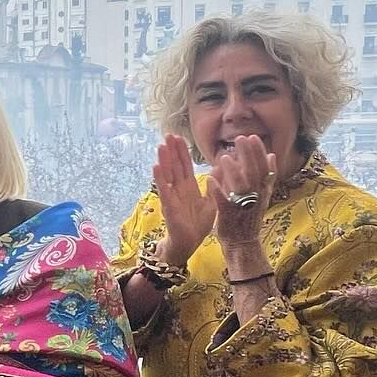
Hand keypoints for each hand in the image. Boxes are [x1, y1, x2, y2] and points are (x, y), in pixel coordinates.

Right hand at [153, 133, 216, 266]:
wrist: (190, 242)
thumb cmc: (198, 224)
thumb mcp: (211, 201)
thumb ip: (214, 184)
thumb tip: (221, 167)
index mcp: (189, 187)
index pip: (185, 165)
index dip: (182, 151)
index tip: (178, 137)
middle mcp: (178, 188)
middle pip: (174, 165)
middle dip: (172, 150)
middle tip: (168, 134)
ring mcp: (171, 195)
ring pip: (167, 174)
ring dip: (164, 160)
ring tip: (161, 145)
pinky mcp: (168, 205)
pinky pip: (163, 189)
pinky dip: (159, 178)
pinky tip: (156, 166)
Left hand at [208, 135, 275, 250]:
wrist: (243, 243)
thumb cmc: (249, 217)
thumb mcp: (262, 195)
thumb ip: (265, 175)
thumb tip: (272, 155)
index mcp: (262, 191)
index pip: (264, 168)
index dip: (259, 153)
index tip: (253, 137)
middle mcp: (256, 198)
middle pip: (254, 173)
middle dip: (248, 155)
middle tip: (240, 138)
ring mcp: (243, 207)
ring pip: (240, 187)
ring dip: (233, 172)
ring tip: (224, 157)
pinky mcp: (229, 216)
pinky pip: (223, 202)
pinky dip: (217, 191)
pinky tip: (210, 179)